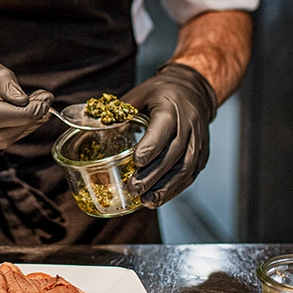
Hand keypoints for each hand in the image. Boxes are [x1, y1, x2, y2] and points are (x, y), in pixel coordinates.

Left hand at [122, 63, 216, 208]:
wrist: (193, 92)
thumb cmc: (160, 94)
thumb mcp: (139, 95)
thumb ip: (119, 112)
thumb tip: (90, 124)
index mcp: (170, 108)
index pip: (163, 129)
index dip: (151, 146)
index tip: (136, 161)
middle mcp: (188, 126)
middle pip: (174, 153)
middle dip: (154, 174)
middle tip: (134, 188)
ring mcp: (198, 142)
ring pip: (185, 168)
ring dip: (166, 187)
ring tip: (147, 201)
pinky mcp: (202, 155)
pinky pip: (190, 174)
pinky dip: (175, 189)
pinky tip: (159, 198)